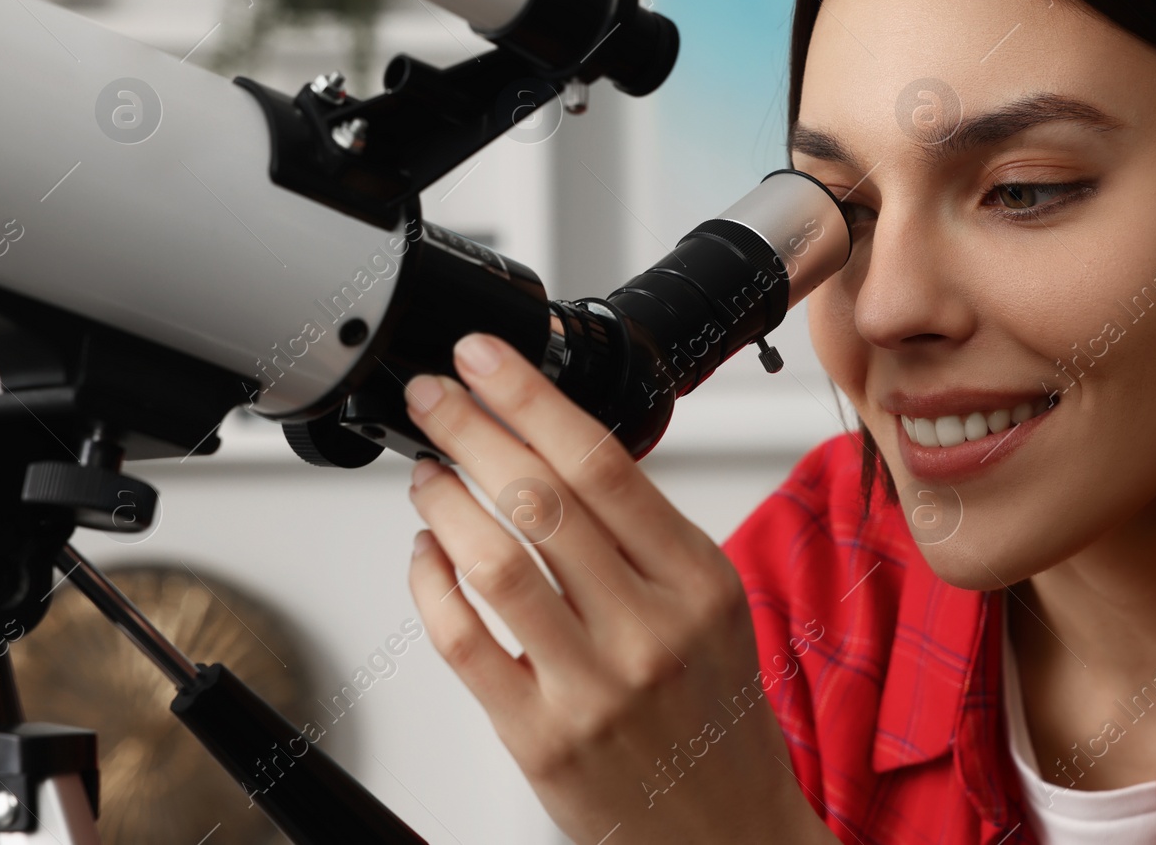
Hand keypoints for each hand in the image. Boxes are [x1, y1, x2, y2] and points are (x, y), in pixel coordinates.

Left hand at [403, 333, 835, 844]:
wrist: (728, 832)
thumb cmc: (716, 719)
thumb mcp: (715, 607)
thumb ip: (645, 536)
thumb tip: (554, 452)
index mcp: (699, 578)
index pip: (601, 460)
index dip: (530, 397)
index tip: (485, 358)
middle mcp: (650, 626)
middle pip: (539, 496)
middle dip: (470, 428)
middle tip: (434, 396)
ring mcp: (593, 685)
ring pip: (493, 561)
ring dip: (443, 501)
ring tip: (427, 475)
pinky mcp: (540, 739)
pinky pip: (464, 643)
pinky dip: (430, 585)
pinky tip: (427, 556)